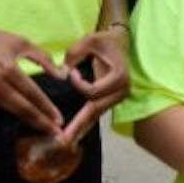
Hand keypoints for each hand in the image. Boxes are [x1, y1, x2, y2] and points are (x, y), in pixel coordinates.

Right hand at [0, 23, 67, 135]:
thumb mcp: (22, 42)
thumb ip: (44, 58)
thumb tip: (61, 75)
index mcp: (8, 69)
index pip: (32, 93)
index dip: (46, 107)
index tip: (59, 118)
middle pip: (23, 108)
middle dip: (41, 122)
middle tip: (57, 133)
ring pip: (14, 111)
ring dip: (31, 122)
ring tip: (46, 129)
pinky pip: (5, 107)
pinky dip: (19, 115)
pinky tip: (30, 119)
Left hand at [60, 25, 129, 144]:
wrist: (120, 43)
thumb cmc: (105, 41)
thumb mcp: (90, 40)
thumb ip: (75, 53)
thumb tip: (62, 72)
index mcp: (118, 77)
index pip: (93, 91)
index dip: (78, 84)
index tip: (72, 71)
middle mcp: (120, 91)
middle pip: (95, 111)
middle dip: (78, 125)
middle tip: (62, 140)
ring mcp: (116, 98)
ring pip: (95, 115)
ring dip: (80, 128)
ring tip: (66, 142)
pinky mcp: (110, 100)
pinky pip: (96, 113)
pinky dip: (84, 124)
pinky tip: (74, 135)